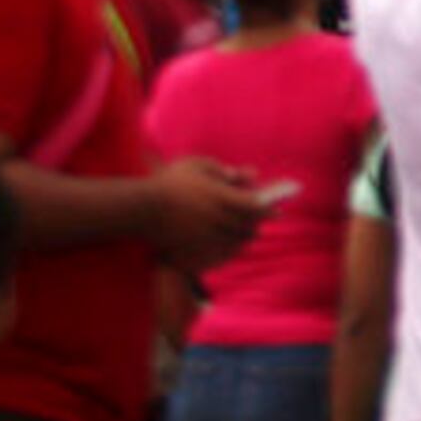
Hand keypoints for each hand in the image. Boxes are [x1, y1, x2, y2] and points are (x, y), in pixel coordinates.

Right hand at [149, 156, 268, 273]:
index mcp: (220, 197)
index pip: (254, 207)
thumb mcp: (198, 166)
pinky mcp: (193, 249)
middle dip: (256, 226)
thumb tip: (248, 176)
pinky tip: (227, 247)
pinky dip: (227, 251)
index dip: (268, 210)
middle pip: (246, 227)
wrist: (142, 207)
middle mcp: (216, 219)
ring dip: (243, 239)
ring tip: (246, 235)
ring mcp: (205, 237)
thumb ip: (224, 170)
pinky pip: (216, 254)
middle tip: (259, 224)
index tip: (278, 212)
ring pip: (233, 242)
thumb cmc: (170, 181)